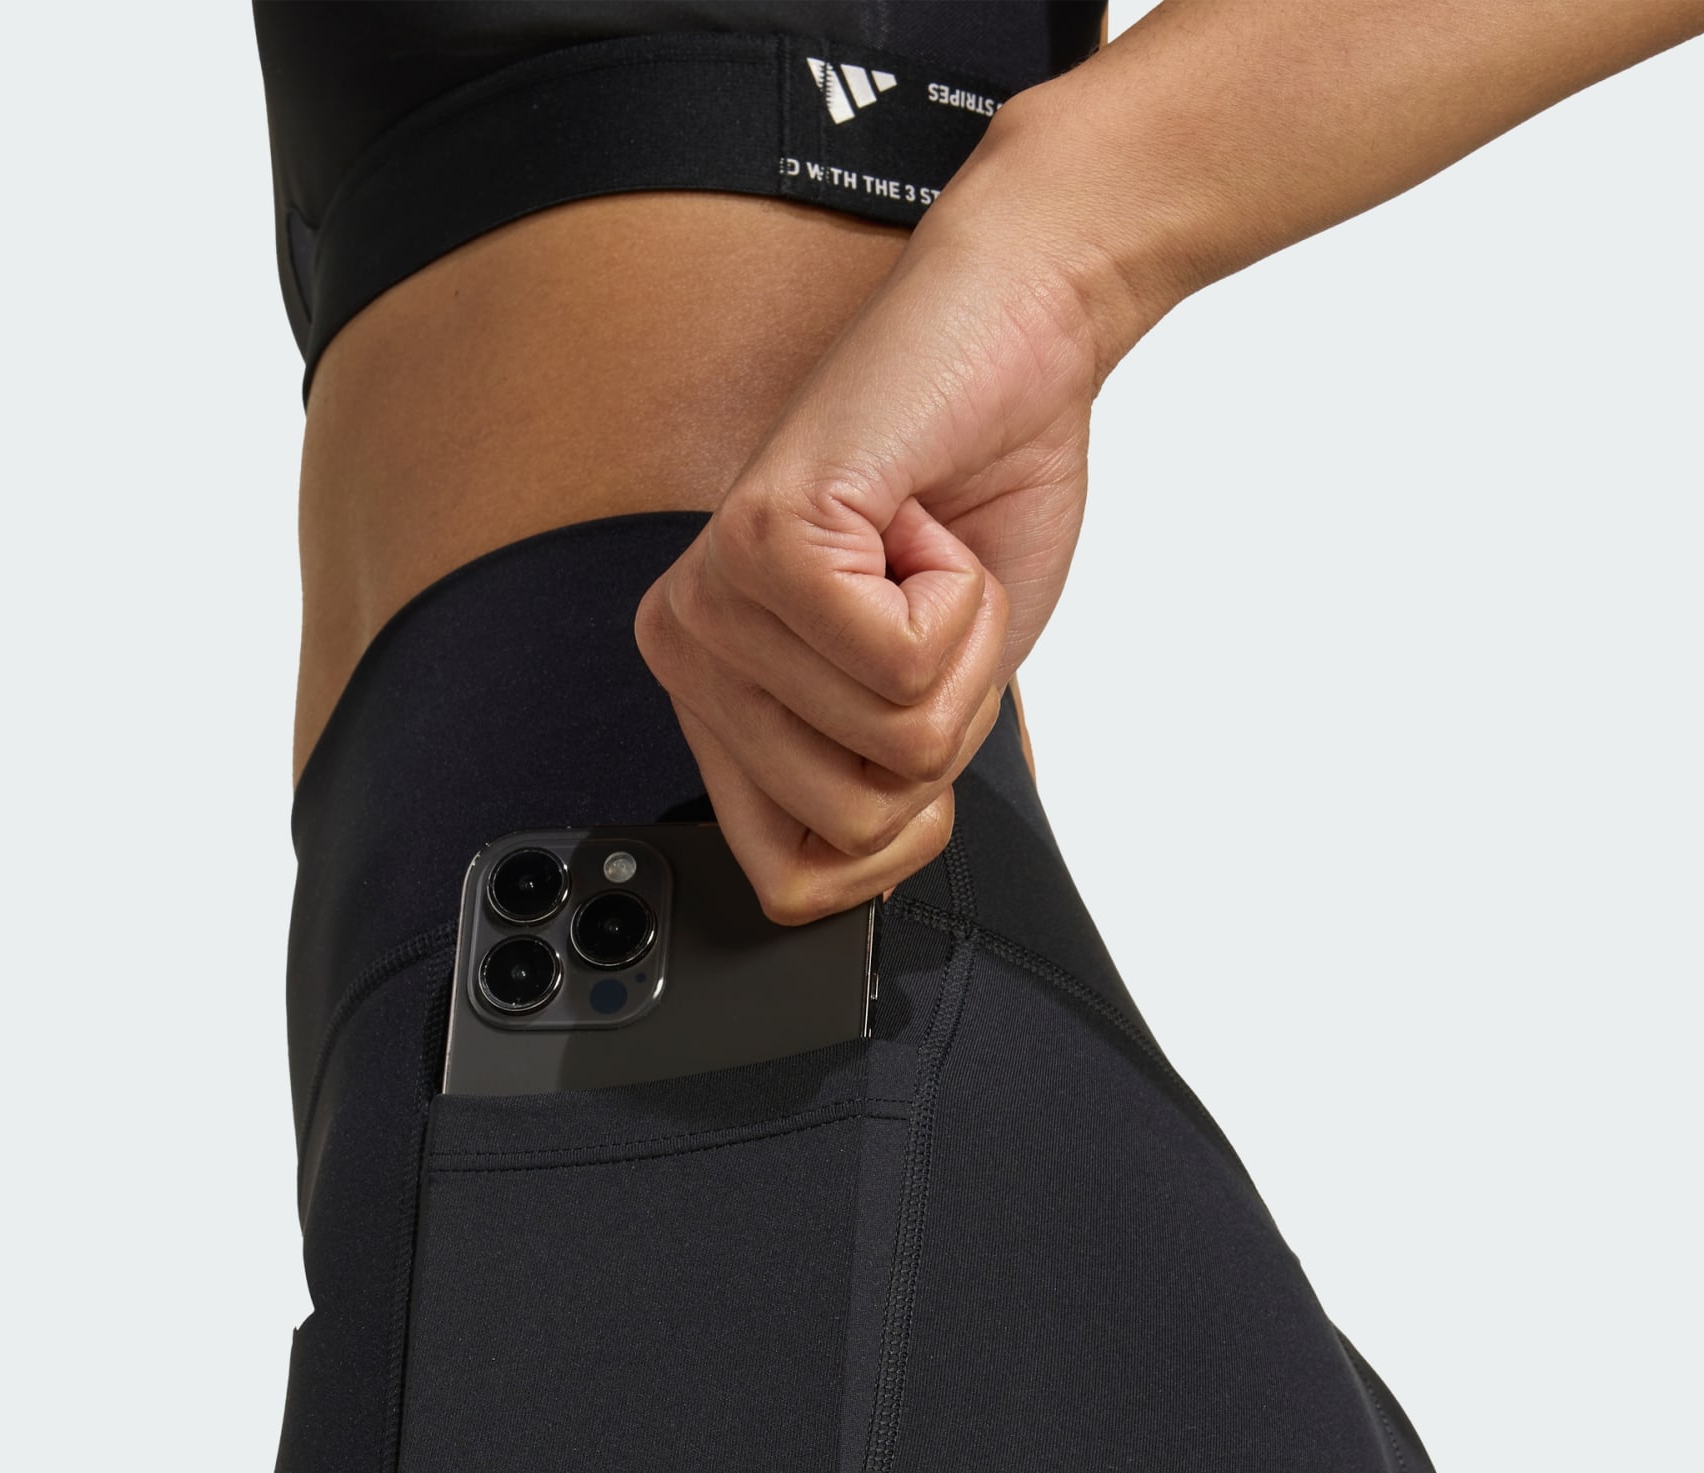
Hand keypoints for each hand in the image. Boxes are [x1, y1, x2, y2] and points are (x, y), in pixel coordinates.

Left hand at [634, 140, 1113, 920]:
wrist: (1014, 345)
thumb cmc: (977, 509)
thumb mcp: (931, 696)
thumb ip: (879, 791)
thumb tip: (862, 895)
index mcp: (717, 698)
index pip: (788, 884)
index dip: (898, 832)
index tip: (919, 718)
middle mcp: (689, 650)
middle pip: (854, 823)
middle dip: (944, 724)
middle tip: (927, 614)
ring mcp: (716, 595)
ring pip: (890, 746)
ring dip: (961, 656)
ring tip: (923, 562)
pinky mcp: (768, 539)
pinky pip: (900, 666)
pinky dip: (962, 606)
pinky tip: (922, 529)